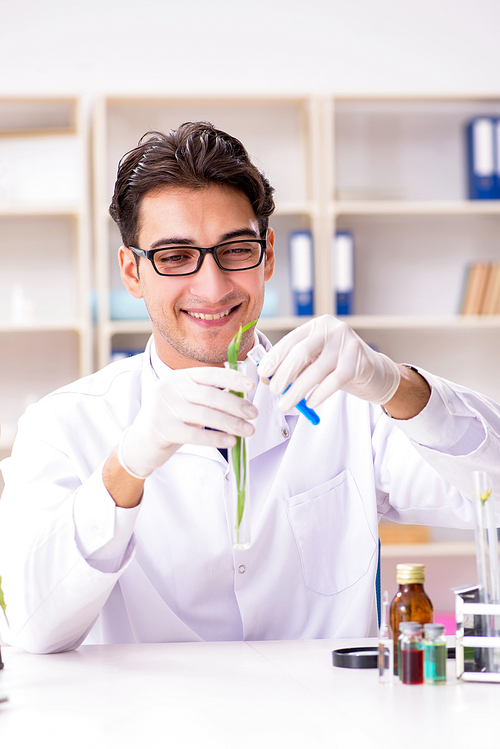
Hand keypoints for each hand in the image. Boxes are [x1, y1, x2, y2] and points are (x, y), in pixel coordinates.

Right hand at [118, 367, 256, 478]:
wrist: (141, 442)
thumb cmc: (171, 419)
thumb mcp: (186, 401)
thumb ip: (208, 394)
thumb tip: (241, 394)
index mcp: (179, 377)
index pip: (209, 374)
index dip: (232, 378)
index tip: (251, 385)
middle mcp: (170, 388)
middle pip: (210, 395)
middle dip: (236, 405)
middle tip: (253, 414)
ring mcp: (164, 407)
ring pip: (205, 415)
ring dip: (231, 423)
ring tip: (248, 430)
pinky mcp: (162, 429)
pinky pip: (195, 434)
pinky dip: (216, 438)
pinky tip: (230, 441)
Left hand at [257, 315, 400, 410]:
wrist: (375, 373)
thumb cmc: (338, 367)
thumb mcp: (315, 361)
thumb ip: (295, 366)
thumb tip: (268, 379)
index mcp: (317, 326)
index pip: (291, 340)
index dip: (275, 357)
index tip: (263, 373)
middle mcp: (332, 329)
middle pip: (301, 352)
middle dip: (284, 374)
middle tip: (274, 391)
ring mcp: (348, 343)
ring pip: (316, 370)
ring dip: (298, 390)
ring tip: (286, 404)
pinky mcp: (359, 361)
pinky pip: (334, 381)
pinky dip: (319, 394)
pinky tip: (310, 403)